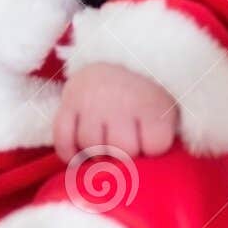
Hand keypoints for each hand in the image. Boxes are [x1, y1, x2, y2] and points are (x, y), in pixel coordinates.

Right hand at [53, 62, 178, 161]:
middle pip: (122, 150)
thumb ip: (163, 135)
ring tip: (103, 147)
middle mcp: (121, 100)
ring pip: (91, 145)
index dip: (151, 147)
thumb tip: (154, 171)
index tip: (149, 137)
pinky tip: (78, 153)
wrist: (114, 56)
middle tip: (123, 143)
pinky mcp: (68, 101)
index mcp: (151, 101)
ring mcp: (92, 101)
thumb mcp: (164, 107)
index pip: (155, 145)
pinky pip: (62, 137)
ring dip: (96, 152)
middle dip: (123, 153)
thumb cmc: (143, 94)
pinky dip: (68, 151)